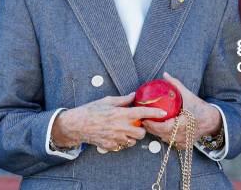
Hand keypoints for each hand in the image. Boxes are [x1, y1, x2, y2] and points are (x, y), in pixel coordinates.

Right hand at [51, 92, 167, 150]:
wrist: (76, 125)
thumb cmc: (91, 110)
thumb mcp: (106, 101)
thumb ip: (122, 100)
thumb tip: (134, 95)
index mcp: (120, 114)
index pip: (142, 113)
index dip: (154, 113)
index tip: (163, 113)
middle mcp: (120, 127)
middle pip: (141, 132)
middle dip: (142, 129)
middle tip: (137, 124)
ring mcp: (115, 138)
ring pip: (133, 141)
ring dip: (133, 136)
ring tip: (126, 129)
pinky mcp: (110, 145)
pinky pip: (123, 145)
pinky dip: (124, 141)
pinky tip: (118, 135)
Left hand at [142, 72, 221, 149]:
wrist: (211, 120)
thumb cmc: (200, 108)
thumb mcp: (188, 95)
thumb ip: (176, 84)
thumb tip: (165, 75)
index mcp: (183, 122)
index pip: (164, 127)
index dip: (153, 125)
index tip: (145, 118)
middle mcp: (182, 134)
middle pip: (161, 134)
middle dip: (150, 128)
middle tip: (143, 119)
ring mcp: (182, 141)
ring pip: (163, 139)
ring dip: (156, 132)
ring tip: (149, 123)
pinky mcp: (183, 144)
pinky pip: (169, 142)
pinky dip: (164, 136)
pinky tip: (160, 129)